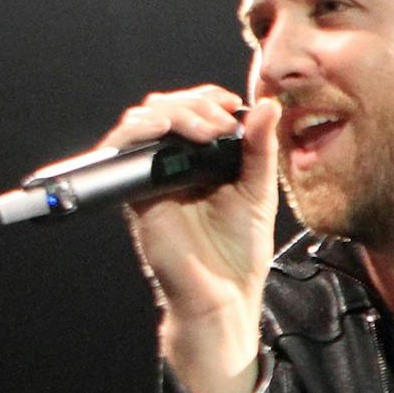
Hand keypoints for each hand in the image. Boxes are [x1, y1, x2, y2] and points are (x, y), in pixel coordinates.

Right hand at [104, 85, 282, 392]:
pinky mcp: (136, 191)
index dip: (209, 98)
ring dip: (173, 112)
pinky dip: (141, 129)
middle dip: (194, 103)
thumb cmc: (240, 252)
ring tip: (206, 129)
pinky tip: (169, 132)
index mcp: (205, 161)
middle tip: (221, 121)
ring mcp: (153, 176)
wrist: (222, 294)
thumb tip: (268, 106)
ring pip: (144, 120)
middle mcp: (175, 164)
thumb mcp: (258, 191)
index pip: (196, 111)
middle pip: (167, 107)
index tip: (233, 103)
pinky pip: (125, 147)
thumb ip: (260, 149)